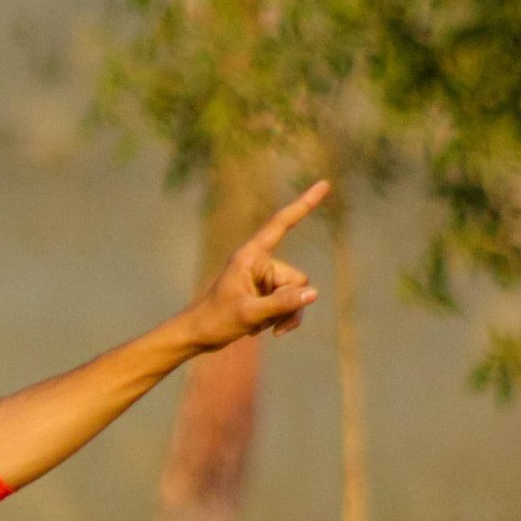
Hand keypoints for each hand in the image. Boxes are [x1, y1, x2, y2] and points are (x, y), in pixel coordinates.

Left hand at [183, 179, 328, 352]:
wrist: (196, 336)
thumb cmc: (214, 321)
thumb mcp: (249, 314)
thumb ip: (281, 304)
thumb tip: (314, 293)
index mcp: (250, 256)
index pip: (281, 224)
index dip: (303, 204)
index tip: (324, 184)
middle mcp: (260, 263)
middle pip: (297, 280)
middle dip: (288, 304)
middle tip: (262, 320)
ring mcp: (264, 280)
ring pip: (297, 295)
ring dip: (283, 315)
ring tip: (259, 327)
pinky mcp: (265, 294)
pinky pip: (290, 304)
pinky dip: (281, 319)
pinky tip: (262, 330)